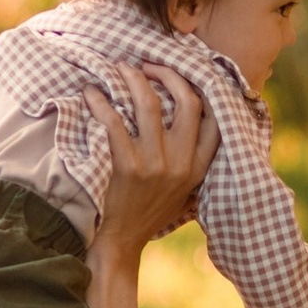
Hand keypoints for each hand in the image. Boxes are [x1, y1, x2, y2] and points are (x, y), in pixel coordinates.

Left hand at [90, 67, 213, 256]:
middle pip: (188, 101)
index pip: (216, 118)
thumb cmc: (148, 211)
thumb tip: (189, 113)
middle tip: (147, 65)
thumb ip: (190, 157)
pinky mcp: (128, 167)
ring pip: (150, 104)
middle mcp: (182, 164)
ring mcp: (156, 165)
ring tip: (120, 69)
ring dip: (133, 78)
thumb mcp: (182, 189)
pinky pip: (115, 122)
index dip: (204, 88)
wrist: (121, 242)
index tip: (185, 73)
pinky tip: (91, 93)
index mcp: (198, 168)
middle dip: (168, 74)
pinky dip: (100, 102)